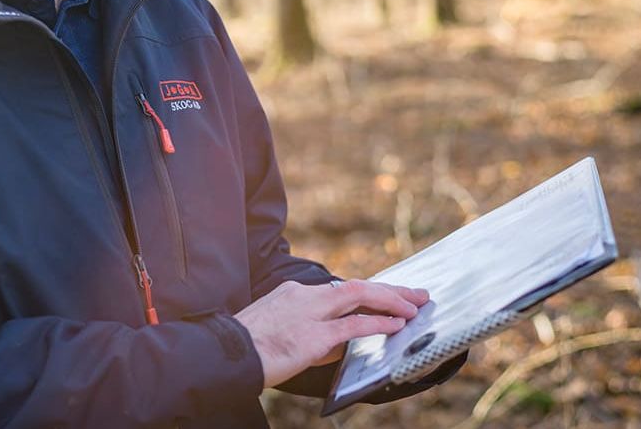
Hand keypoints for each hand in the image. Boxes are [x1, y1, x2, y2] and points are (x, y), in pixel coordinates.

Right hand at [234, 280, 428, 388]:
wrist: (224, 354)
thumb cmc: (244, 348)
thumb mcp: (277, 331)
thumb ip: (309, 334)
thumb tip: (338, 344)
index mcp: (292, 294)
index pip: (338, 290)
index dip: (368, 293)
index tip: (388, 296)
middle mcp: (304, 297)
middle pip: (356, 286)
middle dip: (389, 290)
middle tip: (416, 294)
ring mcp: (309, 314)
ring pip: (359, 297)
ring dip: (391, 301)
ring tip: (414, 307)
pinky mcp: (312, 336)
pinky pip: (354, 326)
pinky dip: (378, 323)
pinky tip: (397, 325)